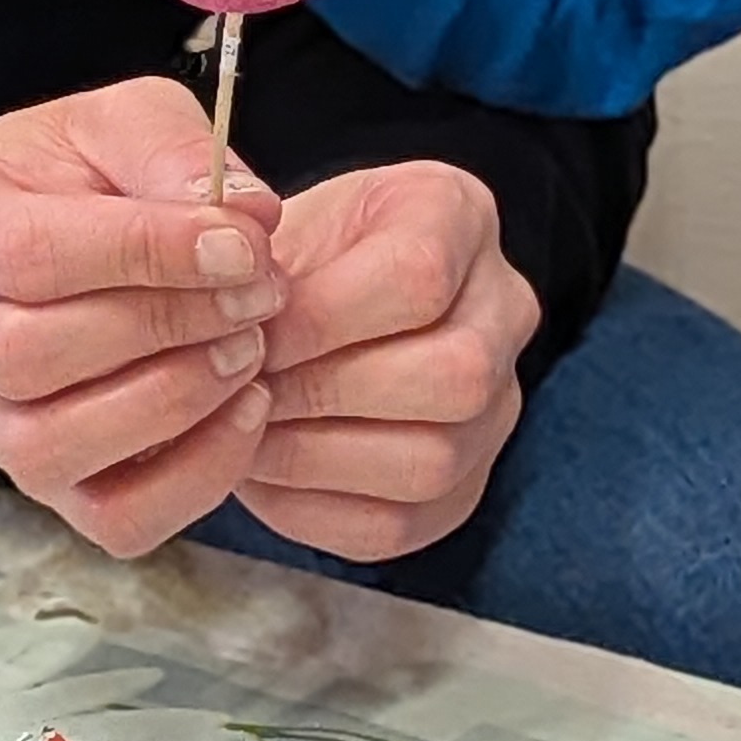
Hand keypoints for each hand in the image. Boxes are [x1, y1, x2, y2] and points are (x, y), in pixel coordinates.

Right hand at [0, 79, 289, 558]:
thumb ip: (172, 151)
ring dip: (174, 399)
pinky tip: (248, 410)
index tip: (241, 242)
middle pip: (29, 357)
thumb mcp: (121, 119)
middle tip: (258, 291)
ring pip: (52, 448)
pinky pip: (112, 518)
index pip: (25, 255)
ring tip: (250, 346)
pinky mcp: (48, 485)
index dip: (142, 252)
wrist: (72, 228)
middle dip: (162, 325)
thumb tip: (243, 217)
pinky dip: (193, 475)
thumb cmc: (86, 171)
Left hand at [233, 161, 537, 564]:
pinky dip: (314, 508)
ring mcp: (497, 407)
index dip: (322, 316)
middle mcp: (504, 310)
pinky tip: (264, 476)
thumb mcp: (275, 223)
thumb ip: (254, 258)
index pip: (419, 276)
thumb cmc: (293, 259)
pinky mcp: (463, 489)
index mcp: (459, 215)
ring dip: (314, 457)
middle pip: (453, 375)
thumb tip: (236, 321)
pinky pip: (399, 524)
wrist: (316, 305)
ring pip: (433, 461)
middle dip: (324, 392)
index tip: (248, 331)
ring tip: (246, 434)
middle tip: (245, 391)